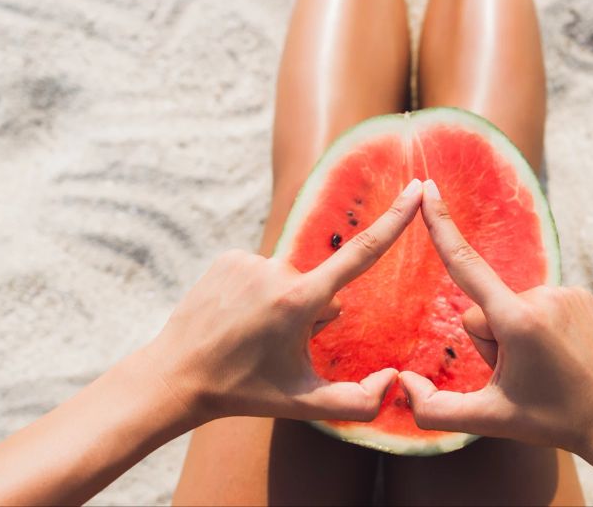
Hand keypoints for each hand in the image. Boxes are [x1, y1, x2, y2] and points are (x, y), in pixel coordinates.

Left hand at [147, 178, 423, 424]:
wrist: (176, 375)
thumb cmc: (244, 392)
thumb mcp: (303, 403)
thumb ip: (358, 403)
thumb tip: (394, 380)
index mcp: (299, 302)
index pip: (360, 254)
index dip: (394, 221)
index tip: (416, 188)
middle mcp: (276, 271)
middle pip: (321, 288)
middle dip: (312, 313)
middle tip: (276, 346)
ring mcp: (249, 261)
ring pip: (292, 279)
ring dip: (285, 303)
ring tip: (252, 334)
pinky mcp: (228, 256)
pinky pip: (265, 270)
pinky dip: (260, 292)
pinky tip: (237, 316)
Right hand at [399, 180, 592, 457]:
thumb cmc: (553, 421)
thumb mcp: (490, 420)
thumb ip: (435, 409)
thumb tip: (401, 385)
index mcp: (517, 321)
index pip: (466, 264)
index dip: (441, 226)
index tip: (429, 189)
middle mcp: (542, 296)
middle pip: (483, 310)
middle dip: (490, 341)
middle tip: (521, 375)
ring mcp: (565, 292)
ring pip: (509, 307)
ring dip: (514, 335)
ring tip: (544, 367)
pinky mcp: (580, 294)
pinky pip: (535, 303)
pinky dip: (536, 326)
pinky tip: (558, 353)